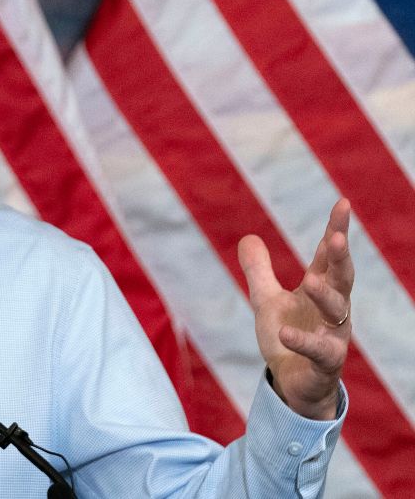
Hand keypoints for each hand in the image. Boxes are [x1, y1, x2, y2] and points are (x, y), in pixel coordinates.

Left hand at [239, 199, 352, 419]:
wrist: (292, 384)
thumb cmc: (287, 337)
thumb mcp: (266, 300)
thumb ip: (259, 271)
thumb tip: (247, 237)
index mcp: (320, 290)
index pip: (329, 256)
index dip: (335, 231)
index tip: (342, 205)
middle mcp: (333, 310)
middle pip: (342, 278)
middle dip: (341, 258)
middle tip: (336, 238)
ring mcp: (332, 335)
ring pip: (338, 311)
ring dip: (325, 295)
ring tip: (310, 281)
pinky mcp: (325, 362)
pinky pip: (319, 350)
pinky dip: (303, 341)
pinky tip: (285, 332)